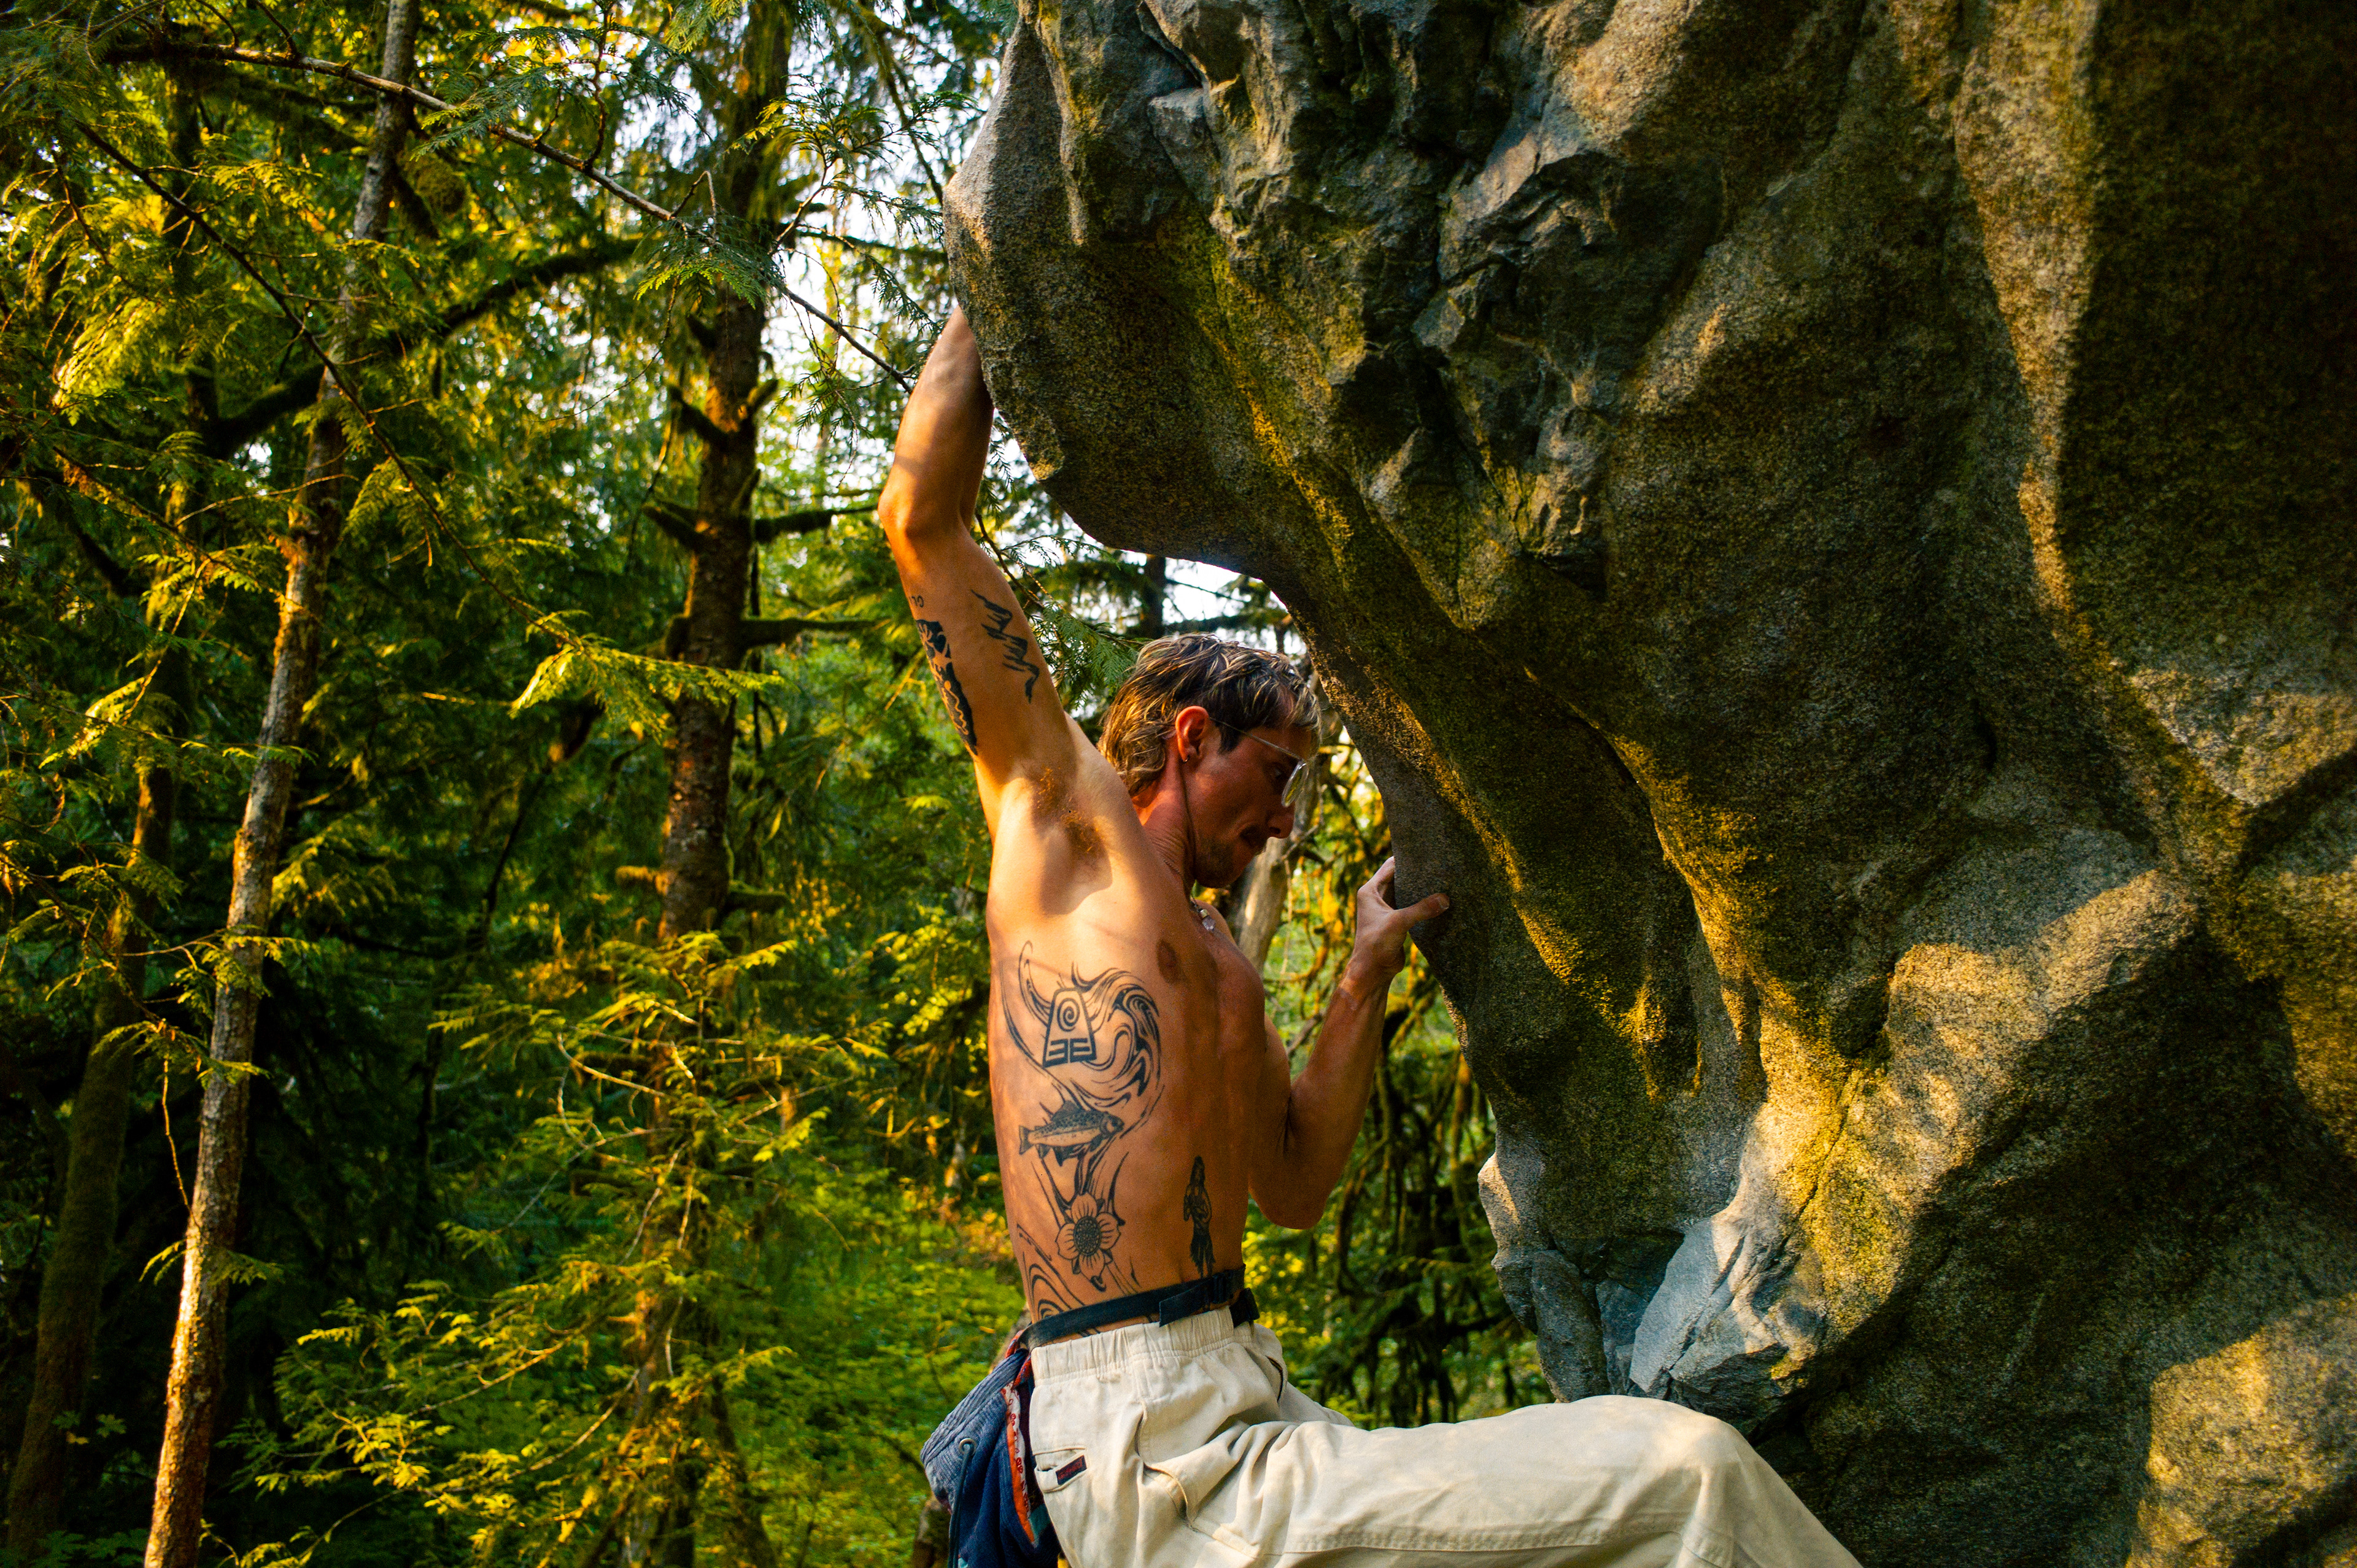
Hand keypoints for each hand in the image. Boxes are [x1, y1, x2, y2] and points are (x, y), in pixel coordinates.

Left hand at [1344, 857, 1448, 991]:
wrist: (1373, 972)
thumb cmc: (1376, 946)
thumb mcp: (1398, 923)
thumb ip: (1421, 910)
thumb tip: (1445, 899)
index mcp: (1370, 891)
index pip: (1390, 867)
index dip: (1406, 859)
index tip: (1426, 852)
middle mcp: (1377, 897)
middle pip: (1399, 877)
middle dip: (1416, 872)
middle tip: (1439, 864)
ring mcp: (1387, 908)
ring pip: (1406, 891)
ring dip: (1420, 887)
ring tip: (1443, 878)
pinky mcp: (1396, 920)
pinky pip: (1411, 904)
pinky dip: (1422, 901)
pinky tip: (1439, 898)